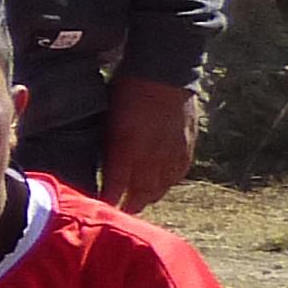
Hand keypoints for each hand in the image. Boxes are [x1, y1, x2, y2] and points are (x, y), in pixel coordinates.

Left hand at [101, 76, 198, 212]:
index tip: (100, 210)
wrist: (163, 74)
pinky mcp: (186, 148)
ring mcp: (171, 155)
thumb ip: (108, 147)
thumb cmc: (126, 91)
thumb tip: (105, 166)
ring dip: (148, 197)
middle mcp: (151, 161)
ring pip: (160, 187)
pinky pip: (177, 174)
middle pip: (140, 194)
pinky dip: (167, 183)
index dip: (108, 202)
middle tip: (119, 213)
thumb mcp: (108, 121)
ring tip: (138, 204)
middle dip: (128, 206)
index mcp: (126, 155)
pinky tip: (161, 186)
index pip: (115, 189)